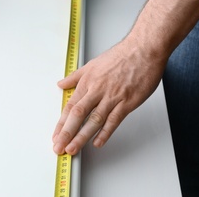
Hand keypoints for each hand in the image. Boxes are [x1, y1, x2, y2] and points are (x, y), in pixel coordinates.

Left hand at [52, 39, 166, 154]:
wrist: (143, 50)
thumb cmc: (120, 56)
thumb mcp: (92, 64)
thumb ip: (75, 77)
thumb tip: (61, 83)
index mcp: (87, 82)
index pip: (70, 106)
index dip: (61, 123)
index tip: (55, 135)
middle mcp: (96, 90)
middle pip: (77, 114)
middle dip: (66, 133)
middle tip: (58, 147)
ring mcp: (112, 97)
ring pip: (93, 120)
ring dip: (81, 136)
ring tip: (73, 149)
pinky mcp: (127, 102)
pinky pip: (114, 120)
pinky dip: (105, 132)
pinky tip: (97, 142)